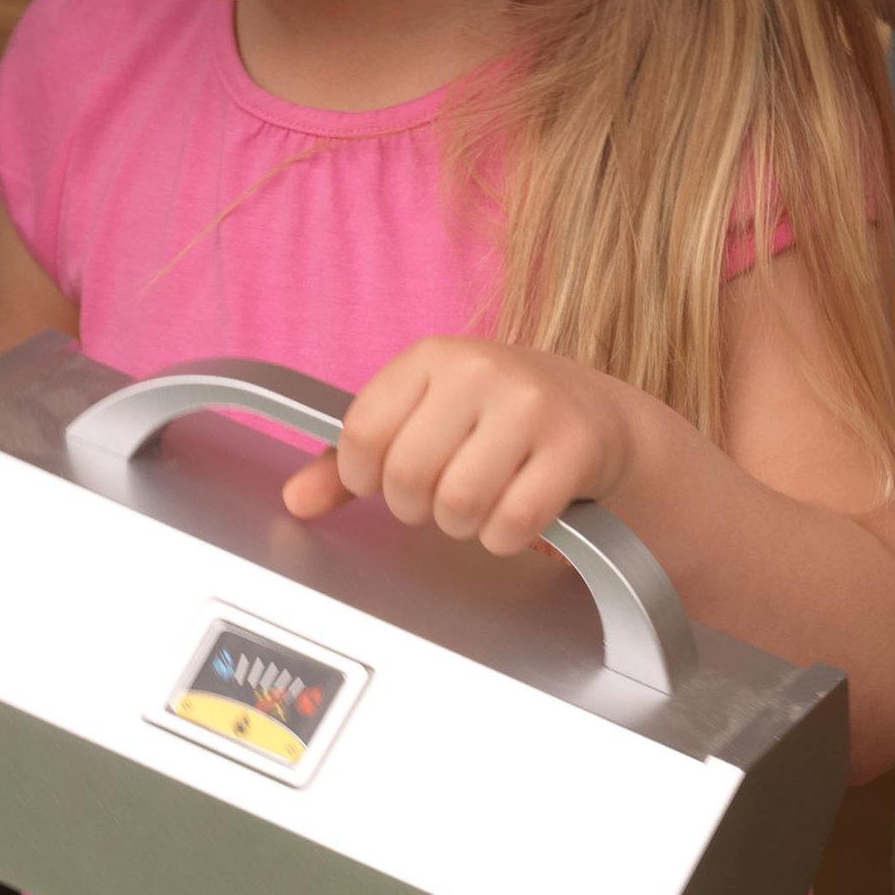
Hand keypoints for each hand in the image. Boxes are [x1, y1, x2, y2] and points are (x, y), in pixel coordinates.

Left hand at [280, 340, 640, 553]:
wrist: (599, 416)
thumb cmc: (494, 422)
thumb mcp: (423, 420)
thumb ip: (350, 462)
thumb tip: (295, 501)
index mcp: (433, 356)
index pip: (362, 433)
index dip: (363, 477)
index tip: (384, 481)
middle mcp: (481, 370)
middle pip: (407, 476)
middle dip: (416, 507)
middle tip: (439, 498)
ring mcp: (533, 407)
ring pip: (458, 504)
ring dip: (461, 526)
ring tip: (479, 503)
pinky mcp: (575, 448)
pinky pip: (511, 523)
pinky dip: (503, 538)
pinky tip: (514, 516)